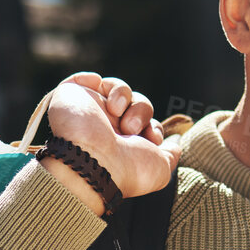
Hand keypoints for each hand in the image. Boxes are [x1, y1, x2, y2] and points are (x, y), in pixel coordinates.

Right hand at [42, 72, 181, 209]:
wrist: (90, 162)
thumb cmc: (125, 170)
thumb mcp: (159, 169)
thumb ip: (170, 155)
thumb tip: (177, 144)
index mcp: (124, 144)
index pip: (145, 124)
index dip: (153, 127)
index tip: (152, 139)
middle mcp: (106, 128)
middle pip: (137, 104)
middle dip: (142, 112)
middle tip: (131, 129)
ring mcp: (89, 111)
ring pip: (118, 88)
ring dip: (124, 96)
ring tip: (117, 112)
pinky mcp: (71, 97)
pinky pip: (86, 80)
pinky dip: (93, 79)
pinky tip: (96, 86)